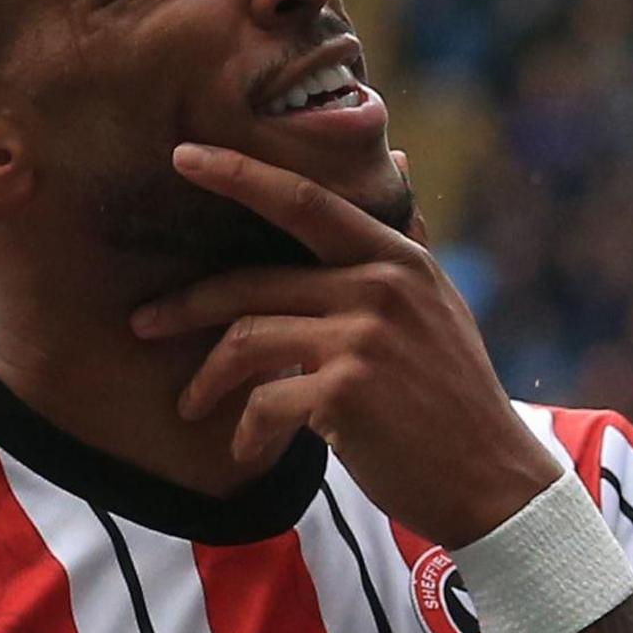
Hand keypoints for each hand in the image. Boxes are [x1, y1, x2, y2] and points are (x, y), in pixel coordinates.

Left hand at [133, 145, 556, 551]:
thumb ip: (404, 240)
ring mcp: (362, 337)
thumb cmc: (451, 396)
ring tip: (191, 407)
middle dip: (185, 304)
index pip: (305, 200)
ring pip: (245, 342)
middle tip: (142, 323)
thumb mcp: (439, 303)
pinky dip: (245, 432)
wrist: (491, 477)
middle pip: (251, 281)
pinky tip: (245, 452)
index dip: (239, 174)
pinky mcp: (343, 392)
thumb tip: (399, 156)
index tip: (182, 155)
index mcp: (396, 258)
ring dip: (206, 381)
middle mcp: (379, 286)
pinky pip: (263, 401)